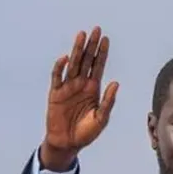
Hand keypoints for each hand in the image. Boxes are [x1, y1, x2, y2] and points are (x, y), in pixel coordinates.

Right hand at [41, 26, 118, 168]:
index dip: (102, 52)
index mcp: (93, 88)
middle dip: (91, 45)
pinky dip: (60, 67)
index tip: (106, 39)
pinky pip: (57, 77)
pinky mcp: (56, 93)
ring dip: (77, 50)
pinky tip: (66, 58)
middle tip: (96, 30)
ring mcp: (68, 87)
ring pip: (73, 64)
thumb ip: (108, 101)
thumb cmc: (86, 132)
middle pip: (87, 60)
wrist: (68, 143)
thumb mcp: (101, 118)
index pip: (98, 66)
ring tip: (81, 35)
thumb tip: (116, 83)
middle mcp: (81, 84)